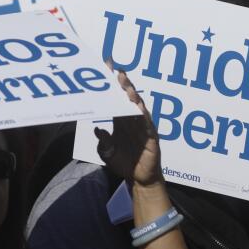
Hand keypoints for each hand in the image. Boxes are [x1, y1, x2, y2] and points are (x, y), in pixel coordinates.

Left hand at [96, 71, 161, 187]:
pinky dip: (142, 115)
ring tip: (126, 85)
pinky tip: (138, 107)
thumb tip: (98, 130)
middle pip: (128, 99)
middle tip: (117, 71)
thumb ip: (103, 141)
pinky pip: (146, 123)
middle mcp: (132, 120)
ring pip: (138, 108)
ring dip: (132, 96)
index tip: (106, 69)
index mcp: (121, 121)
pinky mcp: (150, 137)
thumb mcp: (107, 152)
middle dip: (123, 84)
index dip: (113, 85)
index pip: (116, 99)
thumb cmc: (124, 163)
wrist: (138, 179)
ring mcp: (142, 127)